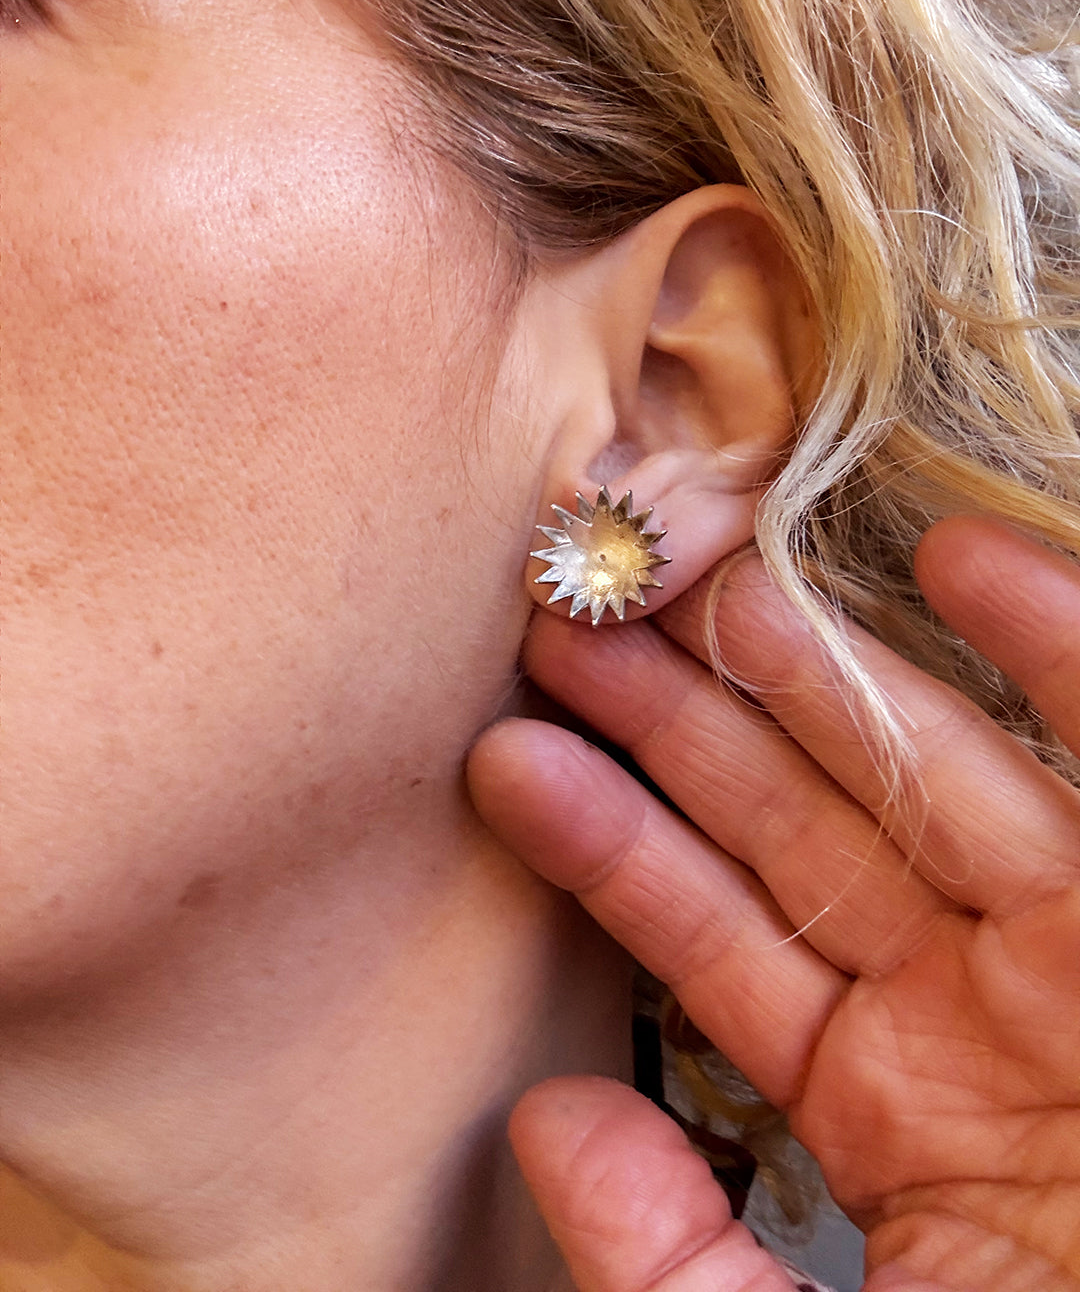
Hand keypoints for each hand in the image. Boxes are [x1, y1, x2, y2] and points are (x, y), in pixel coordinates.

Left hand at [468, 517, 1079, 1290]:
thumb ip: (671, 1265)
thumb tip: (548, 1126)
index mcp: (886, 1101)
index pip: (716, 941)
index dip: (608, 846)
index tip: (505, 759)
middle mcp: (971, 1006)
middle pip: (799, 828)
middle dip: (682, 721)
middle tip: (574, 620)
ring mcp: (1072, 949)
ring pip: (925, 773)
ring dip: (821, 667)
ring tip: (701, 574)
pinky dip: (1059, 647)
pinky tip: (958, 557)